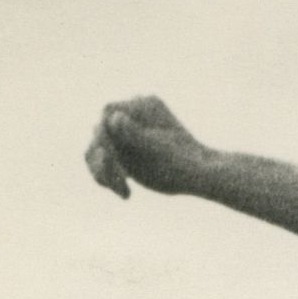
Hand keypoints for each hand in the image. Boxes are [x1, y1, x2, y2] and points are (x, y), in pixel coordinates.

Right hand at [86, 96, 209, 199]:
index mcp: (139, 105)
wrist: (200, 174)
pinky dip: (107, 176)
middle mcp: (129, 114)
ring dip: (102, 172)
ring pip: (96, 149)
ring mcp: (124, 131)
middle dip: (105, 162)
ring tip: (122, 191)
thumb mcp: (160, 150)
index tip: (118, 167)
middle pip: (99, 135)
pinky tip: (125, 193)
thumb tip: (115, 117)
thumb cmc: (184, 162)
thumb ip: (135, 135)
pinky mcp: (123, 148)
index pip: (106, 119)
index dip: (105, 142)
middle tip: (122, 186)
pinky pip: (103, 160)